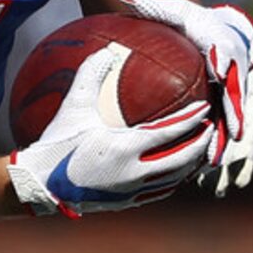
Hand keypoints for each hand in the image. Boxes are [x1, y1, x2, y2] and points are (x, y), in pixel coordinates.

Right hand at [9, 45, 213, 215]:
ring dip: (191, 163)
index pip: (170, 132)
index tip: (204, 108)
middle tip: (210, 128)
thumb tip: (109, 49)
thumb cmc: (57, 143)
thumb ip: (91, 73)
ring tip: (200, 149)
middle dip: (200, 142)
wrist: (41, 185)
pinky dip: (174, 180)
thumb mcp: (74, 106)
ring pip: (175, 178)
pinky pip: (161, 192)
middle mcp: (134, 171)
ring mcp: (132, 191)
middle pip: (181, 158)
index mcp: (125, 146)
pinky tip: (177, 172)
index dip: (191, 119)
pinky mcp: (127, 203)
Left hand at [121, 0, 252, 153]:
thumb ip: (151, 5)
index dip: (226, 70)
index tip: (221, 81)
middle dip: (233, 116)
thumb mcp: (173, 10)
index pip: (226, 57)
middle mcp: (232, 67)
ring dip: (225, 136)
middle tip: (229, 137)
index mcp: (221, 43)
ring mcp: (233, 86)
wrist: (214, 27)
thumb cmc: (189, 20)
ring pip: (232, 113)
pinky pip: (223, 121)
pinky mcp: (228, 100)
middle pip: (235, 94)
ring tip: (215, 160)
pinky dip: (217, 140)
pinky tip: (203, 162)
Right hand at [206, 0, 252, 190]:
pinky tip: (223, 167)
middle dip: (221, 162)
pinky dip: (231, 145)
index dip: (235, 156)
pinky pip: (238, 125)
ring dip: (220, 156)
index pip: (242, 129)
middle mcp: (250, 90)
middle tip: (217, 193)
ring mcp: (250, 93)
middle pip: (229, 129)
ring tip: (210, 187)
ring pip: (229, 128)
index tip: (232, 183)